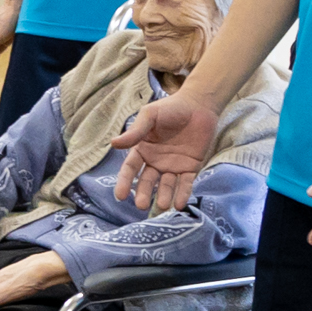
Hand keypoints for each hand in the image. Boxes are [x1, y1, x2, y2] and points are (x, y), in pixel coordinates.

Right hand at [117, 94, 218, 214]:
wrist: (199, 105)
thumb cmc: (171, 108)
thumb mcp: (150, 116)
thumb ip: (135, 132)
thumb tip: (113, 144)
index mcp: (142, 149)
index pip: (131, 168)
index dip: (125, 182)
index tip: (120, 196)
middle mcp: (155, 161)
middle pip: (147, 181)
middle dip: (144, 193)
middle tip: (142, 205)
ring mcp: (173, 166)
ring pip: (166, 185)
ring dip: (164, 196)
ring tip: (164, 205)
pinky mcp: (191, 168)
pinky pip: (185, 183)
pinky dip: (183, 193)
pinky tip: (180, 204)